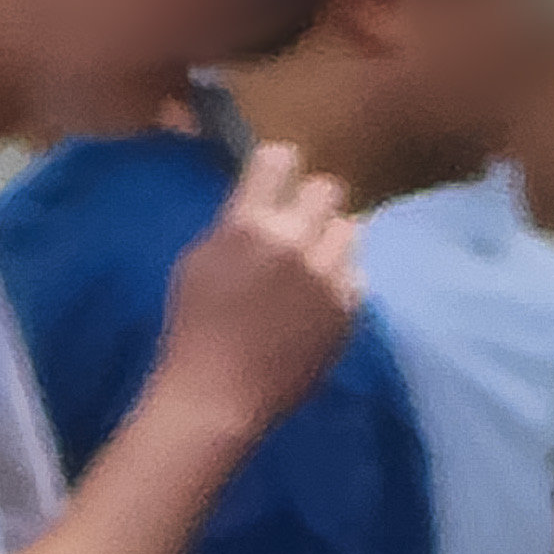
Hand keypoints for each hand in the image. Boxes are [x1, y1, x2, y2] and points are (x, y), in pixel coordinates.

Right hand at [151, 143, 363, 443]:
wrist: (220, 394)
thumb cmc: (196, 325)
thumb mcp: (201, 259)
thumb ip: (237, 221)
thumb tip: (266, 196)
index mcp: (249, 225)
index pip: (280, 159)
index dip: (279, 168)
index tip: (276, 181)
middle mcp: (295, 243)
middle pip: (328, 189)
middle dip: (312, 202)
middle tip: (299, 224)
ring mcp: (328, 277)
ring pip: (350, 229)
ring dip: (331, 240)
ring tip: (311, 265)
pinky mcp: (349, 308)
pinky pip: (357, 273)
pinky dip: (342, 279)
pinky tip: (318, 299)